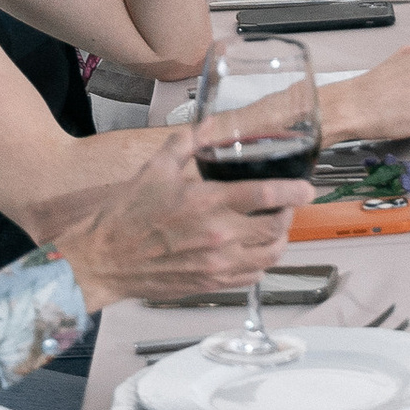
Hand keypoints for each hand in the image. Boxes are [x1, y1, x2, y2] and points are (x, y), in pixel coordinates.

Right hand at [56, 133, 303, 311]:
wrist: (101, 261)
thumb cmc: (125, 216)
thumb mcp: (154, 169)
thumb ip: (187, 144)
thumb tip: (210, 125)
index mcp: (207, 203)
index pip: (267, 194)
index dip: (295, 191)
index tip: (308, 188)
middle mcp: (219, 236)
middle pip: (277, 227)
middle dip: (288, 214)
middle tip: (285, 205)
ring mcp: (216, 264)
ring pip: (271, 255)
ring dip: (280, 239)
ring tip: (273, 227)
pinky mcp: (210, 284)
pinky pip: (252, 277)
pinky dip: (262, 263)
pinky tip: (254, 250)